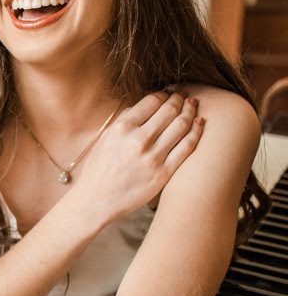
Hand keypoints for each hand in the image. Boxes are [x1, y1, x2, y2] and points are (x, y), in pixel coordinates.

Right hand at [69, 91, 203, 225]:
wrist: (95, 202)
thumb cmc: (98, 170)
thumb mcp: (104, 140)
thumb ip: (123, 121)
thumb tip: (141, 106)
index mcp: (121, 128)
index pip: (152, 101)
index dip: (164, 94)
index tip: (168, 93)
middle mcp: (138, 140)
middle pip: (169, 110)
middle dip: (180, 98)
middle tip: (185, 95)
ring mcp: (152, 157)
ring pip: (181, 125)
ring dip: (190, 111)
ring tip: (193, 105)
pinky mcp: (163, 172)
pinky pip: (186, 147)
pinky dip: (196, 131)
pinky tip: (200, 123)